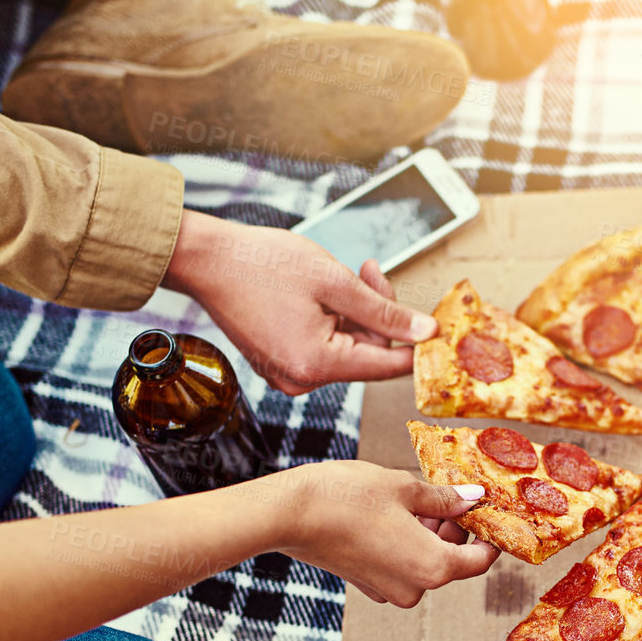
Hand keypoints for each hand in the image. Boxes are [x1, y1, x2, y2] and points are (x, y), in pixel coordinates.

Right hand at [163, 211, 437, 395]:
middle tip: (369, 271)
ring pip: (348, 348)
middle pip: (368, 354)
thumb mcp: (335, 282)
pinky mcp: (281, 362)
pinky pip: (324, 347)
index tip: (435, 319)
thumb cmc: (264, 265)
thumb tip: (426, 334)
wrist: (206, 260)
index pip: (389, 365)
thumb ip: (384, 311)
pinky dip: (333, 321)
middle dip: (378, 315)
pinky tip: (324, 292)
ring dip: (356, 314)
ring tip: (343, 274)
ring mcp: (289, 375)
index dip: (416, 342)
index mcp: (317, 365)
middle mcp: (303, 380)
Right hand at [254, 461, 497, 605]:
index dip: (490, 534)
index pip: (480, 560)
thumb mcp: (405, 488)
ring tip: (418, 498)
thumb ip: (445, 499)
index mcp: (433, 568)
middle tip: (450, 493)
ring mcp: (387, 590)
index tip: (488, 511)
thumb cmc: (347, 498)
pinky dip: (406, 543)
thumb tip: (473, 499)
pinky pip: (400, 566)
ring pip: (426, 562)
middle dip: (456, 529)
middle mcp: (413, 588)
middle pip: (453, 561)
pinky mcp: (367, 584)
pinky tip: (395, 514)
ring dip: (429, 534)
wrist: (288, 514)